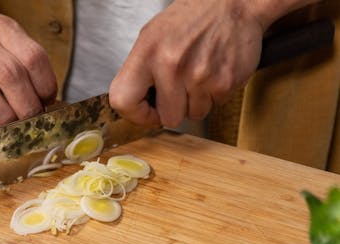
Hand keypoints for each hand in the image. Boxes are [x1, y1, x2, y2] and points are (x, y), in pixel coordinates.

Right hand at [0, 1, 56, 128]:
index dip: (45, 84)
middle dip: (27, 104)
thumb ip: (27, 63)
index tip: (48, 100)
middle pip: (10, 75)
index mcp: (2, 29)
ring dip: (6, 116)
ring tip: (15, 122)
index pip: (32, 57)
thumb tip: (45, 101)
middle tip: (34, 116)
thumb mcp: (8, 37)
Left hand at [109, 0, 267, 127]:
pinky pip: (215, 106)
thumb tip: (135, 105)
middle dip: (174, 109)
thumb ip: (140, 71)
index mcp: (147, 52)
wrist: (233, 4)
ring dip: (196, 101)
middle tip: (178, 90)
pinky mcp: (225, 82)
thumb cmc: (190, 19)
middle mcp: (171, 65)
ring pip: (194, 115)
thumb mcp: (151, 36)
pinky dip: (214, 94)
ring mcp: (200, 76)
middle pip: (168, 119)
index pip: (123, 101)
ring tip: (198, 74)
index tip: (146, 110)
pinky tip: (213, 71)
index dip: (135, 114)